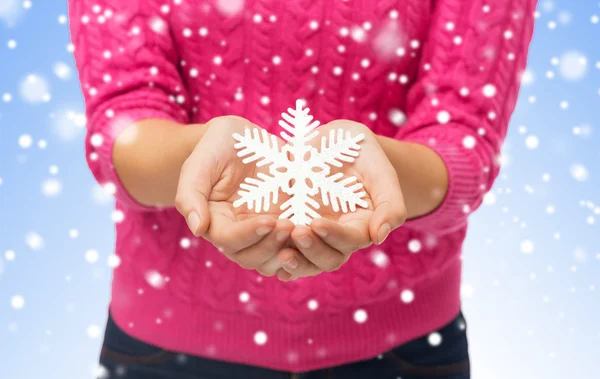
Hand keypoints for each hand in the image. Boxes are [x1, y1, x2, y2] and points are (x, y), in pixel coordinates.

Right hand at [175, 116, 297, 275]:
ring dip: (287, 251)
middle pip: (250, 258)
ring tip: (302, 229)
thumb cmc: (218, 146)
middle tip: (289, 225)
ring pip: (272, 260)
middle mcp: (238, 232)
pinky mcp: (284, 222)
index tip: (269, 220)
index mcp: (215, 221)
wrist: (244, 137)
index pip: (228, 240)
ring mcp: (262, 231)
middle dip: (270, 246)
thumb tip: (197, 229)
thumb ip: (191, 195)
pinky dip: (303, 246)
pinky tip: (314, 232)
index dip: (248, 235)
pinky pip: (293, 247)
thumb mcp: (200, 163)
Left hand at [277, 120, 406, 280]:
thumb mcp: (378, 167)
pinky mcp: (292, 227)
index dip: (335, 236)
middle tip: (297, 232)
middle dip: (313, 250)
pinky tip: (268, 257)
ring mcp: (313, 234)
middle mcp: (338, 235)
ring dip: (295, 262)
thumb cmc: (357, 150)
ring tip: (280, 253)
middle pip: (329, 259)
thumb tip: (379, 237)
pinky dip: (276, 258)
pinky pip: (284, 251)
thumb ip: (390, 202)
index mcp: (362, 224)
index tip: (316, 222)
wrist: (327, 140)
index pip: (352, 240)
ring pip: (306, 262)